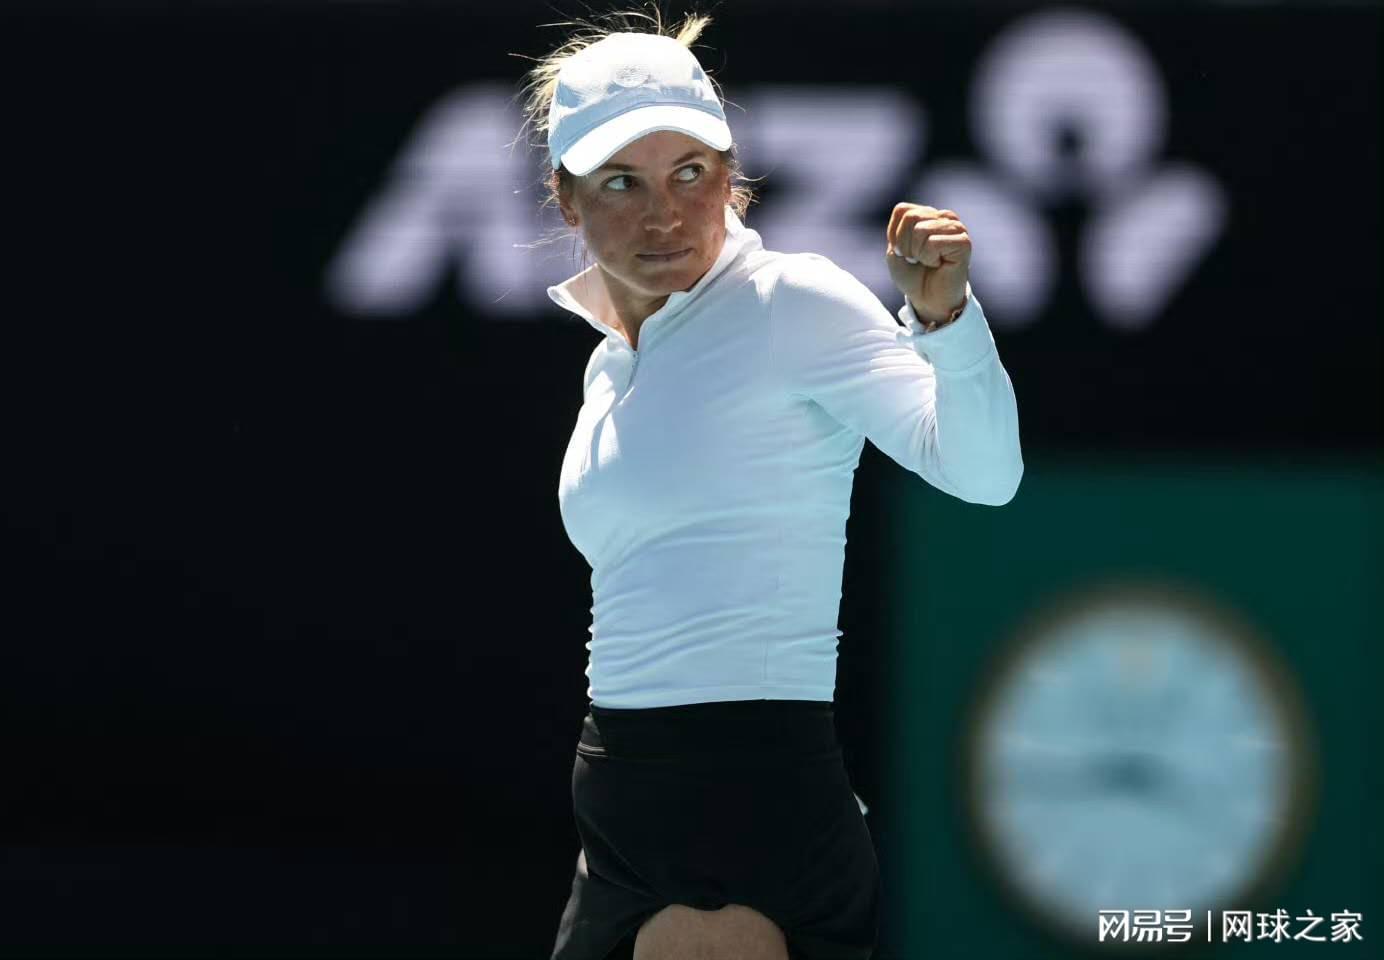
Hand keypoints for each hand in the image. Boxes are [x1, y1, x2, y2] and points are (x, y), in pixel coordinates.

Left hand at [884, 203, 971, 323]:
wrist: (928, 301)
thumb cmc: (913, 277)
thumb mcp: (896, 251)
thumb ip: (898, 231)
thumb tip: (916, 220)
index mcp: (929, 215)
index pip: (902, 210)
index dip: (895, 235)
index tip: (904, 252)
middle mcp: (944, 217)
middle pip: (911, 217)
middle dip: (905, 245)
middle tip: (916, 260)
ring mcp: (956, 228)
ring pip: (920, 230)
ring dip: (917, 253)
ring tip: (928, 262)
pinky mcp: (963, 242)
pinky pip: (933, 243)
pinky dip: (929, 258)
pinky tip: (939, 265)